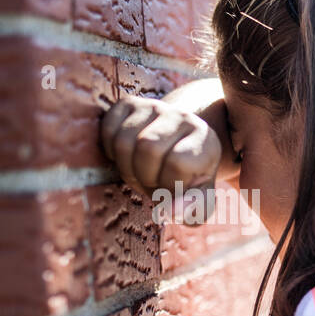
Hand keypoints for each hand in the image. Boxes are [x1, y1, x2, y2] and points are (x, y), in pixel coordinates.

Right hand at [100, 94, 222, 219]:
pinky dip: (111, 152)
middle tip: (152, 182)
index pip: (176, 163)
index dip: (167, 183)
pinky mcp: (129, 103)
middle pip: (147, 149)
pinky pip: (107, 130)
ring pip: (124, 141)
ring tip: (140, 172)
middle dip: (144, 176)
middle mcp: (183, 117)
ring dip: (126, 167)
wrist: (176, 146)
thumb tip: (170, 212)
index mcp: (206, 140)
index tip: (172, 188)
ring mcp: (155, 106)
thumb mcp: (200, 198)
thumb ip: (193, 209)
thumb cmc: (188, 178)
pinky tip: (127, 157)